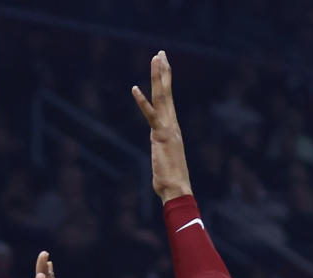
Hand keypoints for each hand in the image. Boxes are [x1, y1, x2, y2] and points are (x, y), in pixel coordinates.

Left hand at [132, 51, 192, 202]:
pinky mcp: (160, 136)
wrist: (178, 190)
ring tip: (156, 58)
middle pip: (166, 93)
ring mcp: (167, 128)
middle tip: (160, 53)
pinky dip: (142, 102)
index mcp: (172, 128)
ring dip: (158, 77)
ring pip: (162, 97)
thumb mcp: (165, 160)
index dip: (166, 81)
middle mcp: (172, 124)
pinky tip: (134, 89)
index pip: (169, 100)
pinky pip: (150, 115)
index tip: (164, 65)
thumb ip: (162, 151)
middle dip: (163, 72)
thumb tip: (160, 153)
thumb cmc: (172, 181)